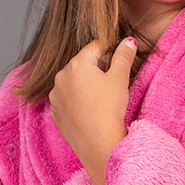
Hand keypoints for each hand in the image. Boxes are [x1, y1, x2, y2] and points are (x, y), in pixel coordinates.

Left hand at [49, 37, 135, 184]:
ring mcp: (56, 95)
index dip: (109, 51)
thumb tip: (129, 41)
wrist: (98, 143)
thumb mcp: (120, 78)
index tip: (118, 61)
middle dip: (96, 68)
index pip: (95, 47)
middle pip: (82, 64)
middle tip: (110, 83)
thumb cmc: (110, 108)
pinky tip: (89, 109)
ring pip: (72, 81)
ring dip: (85, 84)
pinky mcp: (55, 111)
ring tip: (100, 98)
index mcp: (77, 64)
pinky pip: (67, 98)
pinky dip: (76, 99)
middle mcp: (61, 76)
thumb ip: (123, 56)